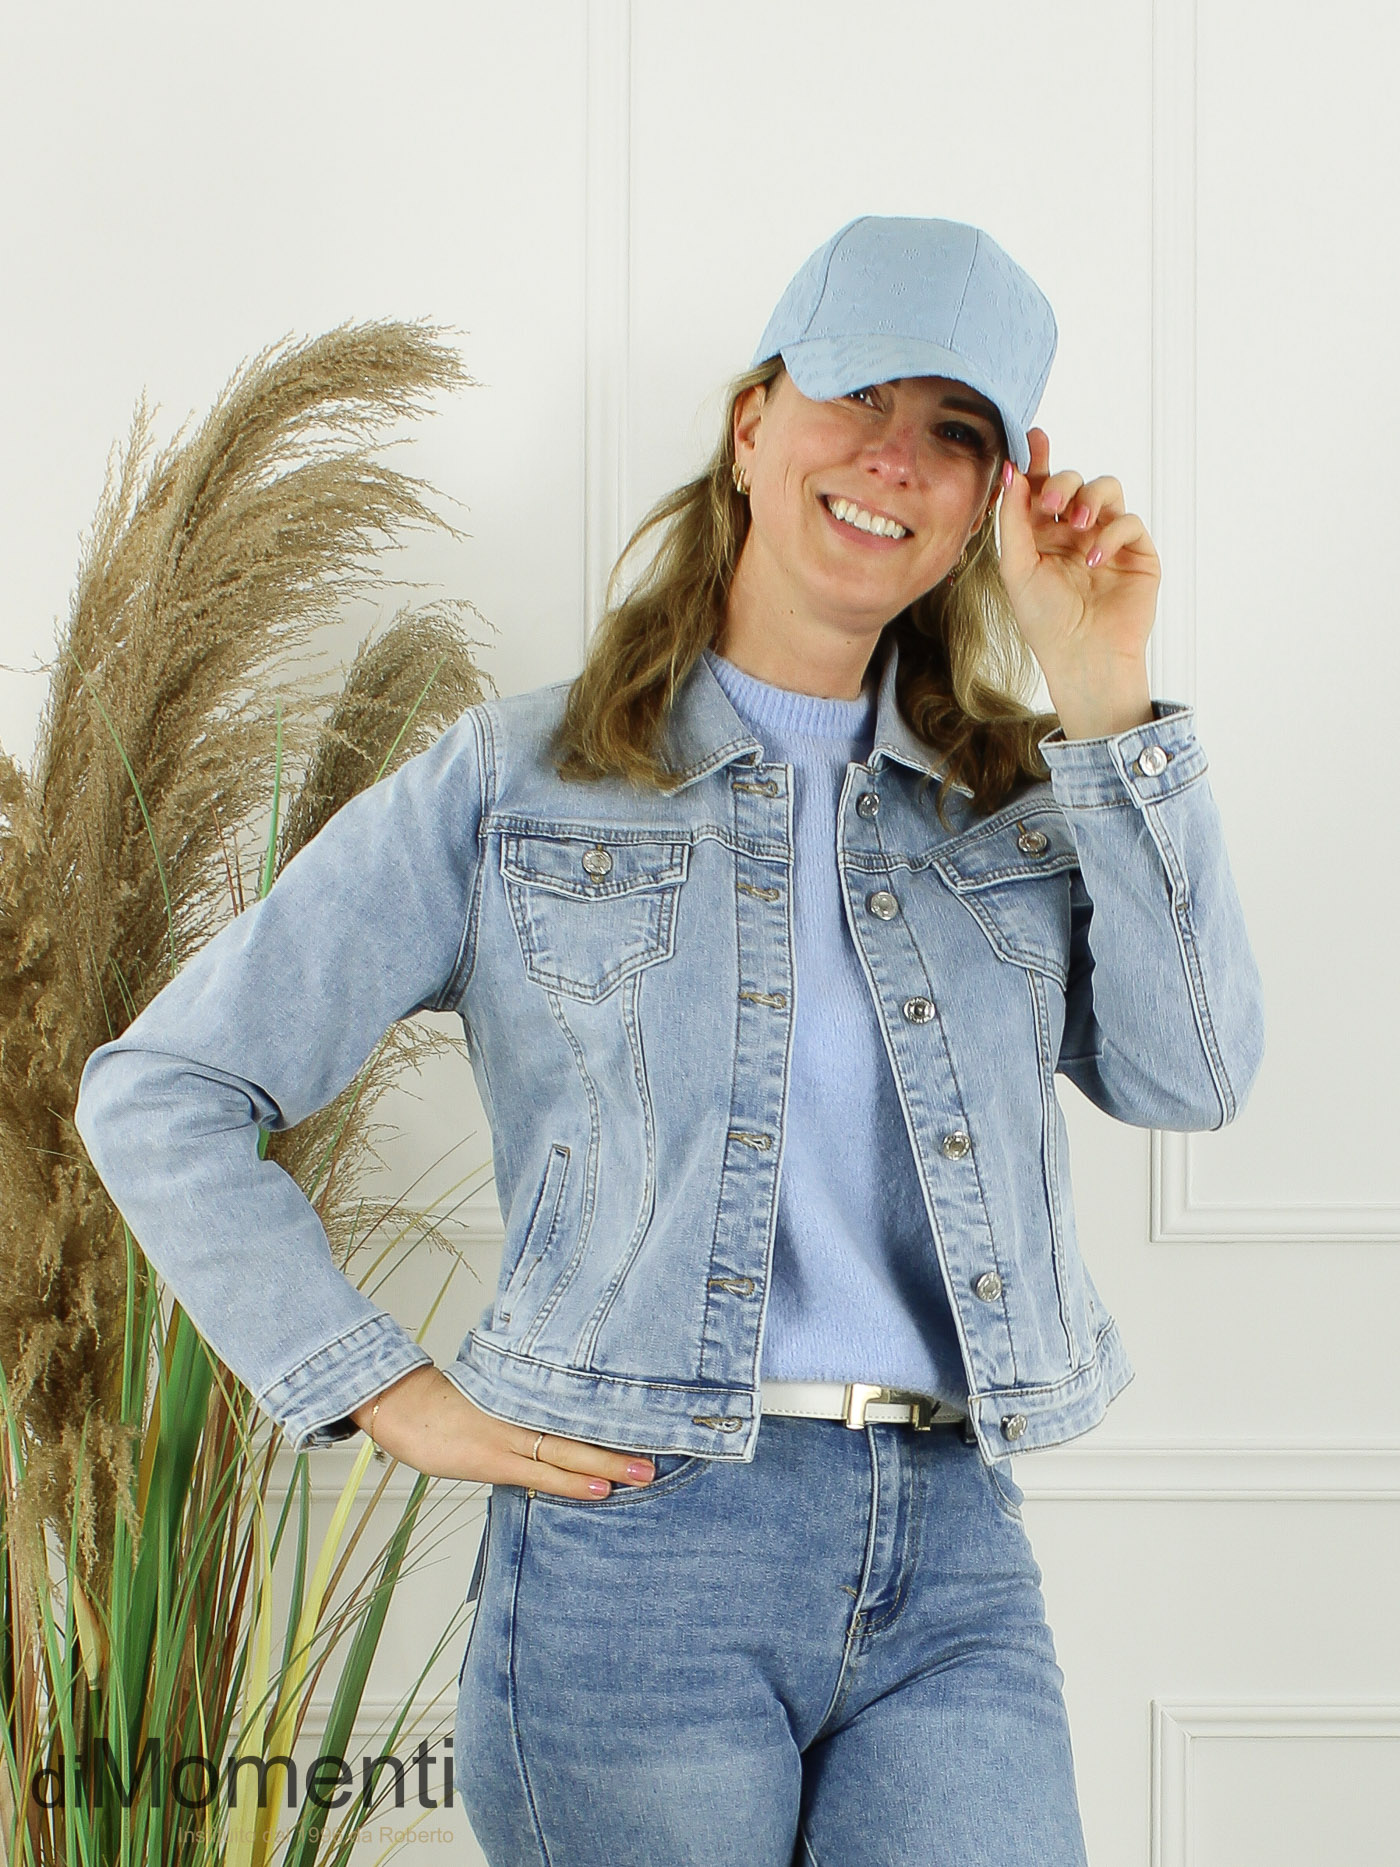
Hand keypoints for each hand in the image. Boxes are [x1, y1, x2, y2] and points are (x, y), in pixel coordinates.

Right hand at [350, 1365, 655, 1498]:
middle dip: (623, 1442)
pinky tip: (599, 1489)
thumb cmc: (447, 1403)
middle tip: (661, 1453)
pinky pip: (541, 1473)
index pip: (578, 1403)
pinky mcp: (492, 1458)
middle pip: (583, 1427)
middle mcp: (523, 1412)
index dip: (614, 1414)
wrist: (403, 1406)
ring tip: (643, 1475)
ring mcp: (510, 1435)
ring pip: (570, 1451)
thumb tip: (559, 1412)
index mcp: (524, 1393)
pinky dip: (572, 1482)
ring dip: (609, 1464)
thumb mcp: (492, 1394)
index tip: (650, 1418)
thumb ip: (525, 1403)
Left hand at [996, 427, 1160, 738]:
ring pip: (1107, 489)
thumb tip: (1013, 472)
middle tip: (1052, 504)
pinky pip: (1128, 522)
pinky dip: (1111, 534)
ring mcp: (1107, 539)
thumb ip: (1014, 519)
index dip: (1039, 459)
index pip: (1041, 486)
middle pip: (1074, 481)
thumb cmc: (1045, 620)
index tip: (1033, 436)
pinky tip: (1095, 560)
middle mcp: (1075, 532)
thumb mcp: (1017, 567)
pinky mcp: (1136, 553)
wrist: (1082, 657)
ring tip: (1078, 525)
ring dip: (1091, 497)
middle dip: (1063, 483)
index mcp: (1042, 534)